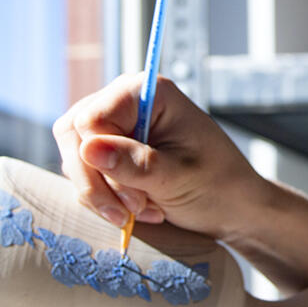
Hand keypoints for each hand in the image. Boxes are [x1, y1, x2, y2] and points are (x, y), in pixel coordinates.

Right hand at [51, 73, 270, 242]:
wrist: (232, 207)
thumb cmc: (217, 185)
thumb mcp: (178, 177)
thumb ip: (134, 163)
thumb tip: (88, 149)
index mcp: (148, 93)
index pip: (91, 119)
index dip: (101, 160)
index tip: (134, 196)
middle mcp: (126, 101)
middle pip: (75, 136)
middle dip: (98, 182)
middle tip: (130, 213)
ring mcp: (115, 126)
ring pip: (75, 158)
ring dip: (102, 194)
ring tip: (141, 212)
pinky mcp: (110, 150)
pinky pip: (84, 173)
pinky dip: (105, 198)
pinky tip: (138, 210)